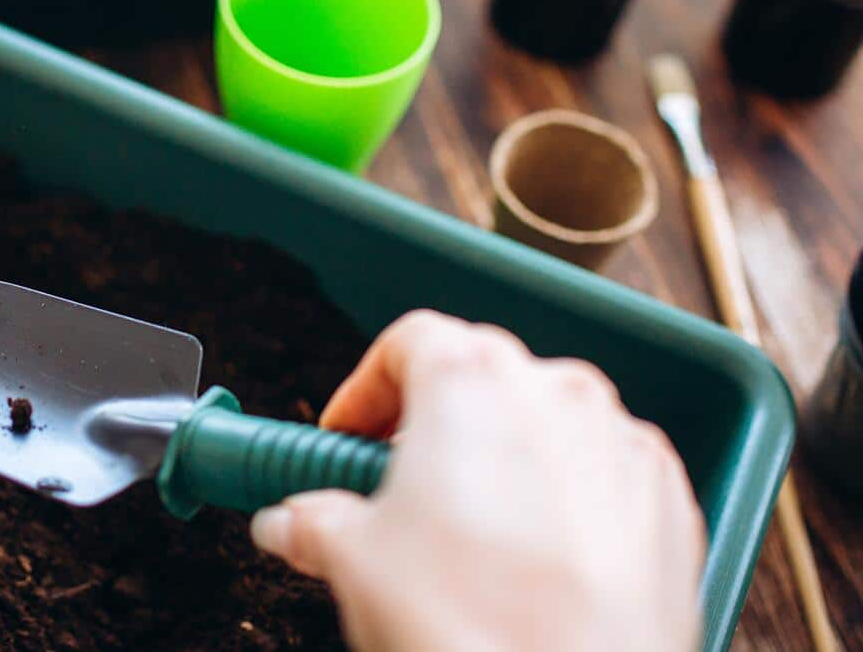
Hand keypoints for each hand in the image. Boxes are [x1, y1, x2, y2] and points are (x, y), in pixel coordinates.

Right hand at [250, 310, 704, 651]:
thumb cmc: (473, 626)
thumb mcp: (353, 563)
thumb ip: (315, 520)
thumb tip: (295, 522)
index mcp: (472, 379)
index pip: (409, 341)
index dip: (365, 389)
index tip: (346, 436)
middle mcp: (556, 392)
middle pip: (481, 376)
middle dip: (430, 423)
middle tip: (391, 484)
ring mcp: (623, 444)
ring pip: (547, 424)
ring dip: (501, 458)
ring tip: (463, 534)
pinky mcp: (668, 502)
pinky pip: (601, 476)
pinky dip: (563, 500)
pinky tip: (531, 563)